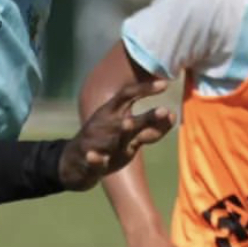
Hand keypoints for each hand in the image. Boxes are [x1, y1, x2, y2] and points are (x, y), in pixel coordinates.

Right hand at [59, 80, 174, 192]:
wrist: (75, 162)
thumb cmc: (106, 141)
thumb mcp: (127, 131)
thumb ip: (148, 126)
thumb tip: (173, 116)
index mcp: (112, 112)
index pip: (128, 95)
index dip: (145, 89)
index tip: (165, 84)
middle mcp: (106, 125)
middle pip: (129, 119)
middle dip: (146, 117)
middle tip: (163, 110)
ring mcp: (98, 143)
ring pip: (112, 139)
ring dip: (121, 132)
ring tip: (127, 124)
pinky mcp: (91, 162)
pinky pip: (93, 161)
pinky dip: (94, 159)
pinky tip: (94, 157)